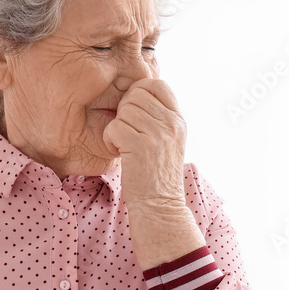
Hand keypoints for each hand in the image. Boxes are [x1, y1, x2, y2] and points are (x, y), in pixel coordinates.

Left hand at [101, 78, 204, 269]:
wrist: (160, 206)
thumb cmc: (156, 175)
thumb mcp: (168, 141)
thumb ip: (159, 117)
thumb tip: (136, 93)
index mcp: (179, 119)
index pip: (156, 83)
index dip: (138, 91)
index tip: (133, 113)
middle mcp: (172, 122)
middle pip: (135, 93)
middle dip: (124, 111)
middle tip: (127, 132)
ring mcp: (158, 133)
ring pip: (124, 110)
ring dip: (116, 127)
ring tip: (124, 145)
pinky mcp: (140, 145)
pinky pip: (113, 126)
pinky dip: (110, 140)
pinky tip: (119, 153)